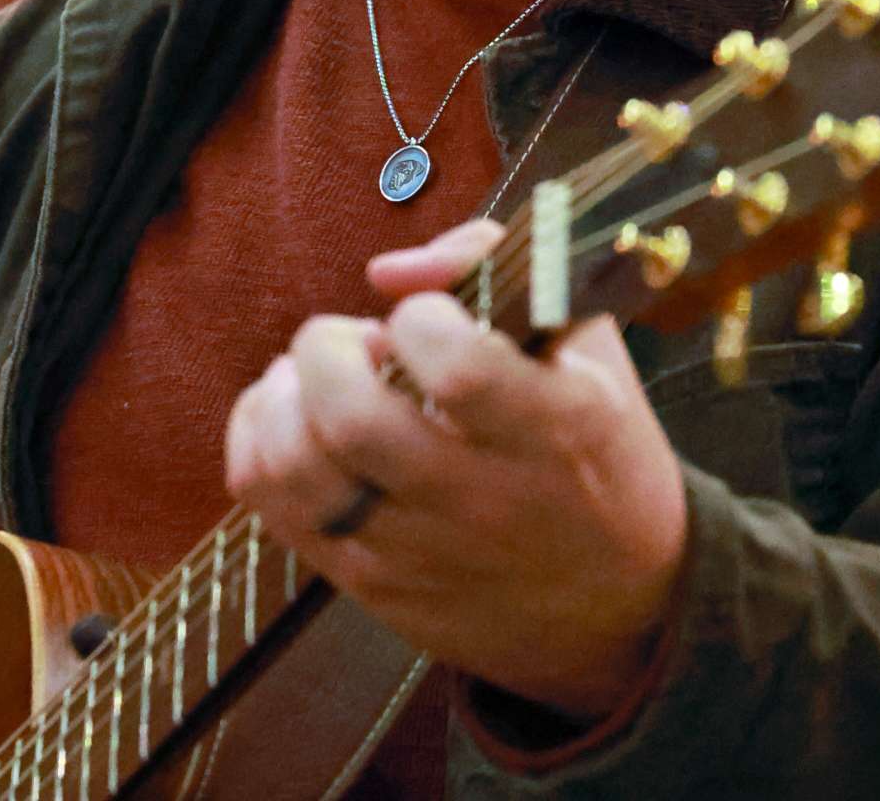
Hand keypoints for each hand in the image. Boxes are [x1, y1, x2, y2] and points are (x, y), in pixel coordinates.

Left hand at [223, 218, 689, 719]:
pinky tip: (291, 415)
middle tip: (353, 340)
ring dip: (283, 397)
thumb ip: (494, 270)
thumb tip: (387, 273)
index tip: (429, 320)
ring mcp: (420, 553)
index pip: (459, 370)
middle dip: (326, 348)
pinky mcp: (371, 586)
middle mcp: (485, 501)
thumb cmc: (597, 452)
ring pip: (297, 471)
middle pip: (353, 422)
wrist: (621, 610)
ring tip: (314, 377)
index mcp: (558, 431)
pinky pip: (272, 509)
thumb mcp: (585, 349)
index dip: (422, 321)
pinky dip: (258, 440)